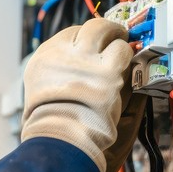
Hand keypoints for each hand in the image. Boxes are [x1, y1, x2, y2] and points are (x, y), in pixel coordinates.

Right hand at [21, 18, 138, 171]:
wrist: (60, 143)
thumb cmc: (53, 130)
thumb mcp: (44, 96)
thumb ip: (60, 77)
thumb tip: (84, 66)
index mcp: (42, 61)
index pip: (68, 35)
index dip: (86, 40)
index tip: (96, 47)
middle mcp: (61, 54)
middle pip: (88, 28)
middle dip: (104, 32)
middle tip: (115, 38)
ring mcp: (85, 60)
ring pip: (106, 32)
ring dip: (117, 43)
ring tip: (124, 54)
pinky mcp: (107, 71)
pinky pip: (123, 52)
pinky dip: (129, 58)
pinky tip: (129, 68)